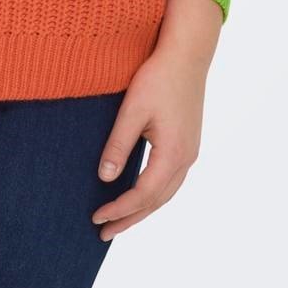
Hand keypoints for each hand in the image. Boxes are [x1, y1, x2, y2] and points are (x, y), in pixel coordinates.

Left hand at [90, 0, 221, 240]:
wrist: (188, 55)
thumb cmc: (158, 77)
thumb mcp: (133, 110)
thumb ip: (119, 145)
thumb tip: (104, 178)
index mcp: (173, 153)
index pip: (143, 194)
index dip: (120, 209)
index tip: (96, 218)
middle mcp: (186, 158)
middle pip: (157, 201)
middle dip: (130, 218)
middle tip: (103, 233)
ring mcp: (190, 152)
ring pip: (166, 193)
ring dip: (143, 209)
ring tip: (119, 221)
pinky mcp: (188, 143)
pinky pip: (170, 180)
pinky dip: (153, 194)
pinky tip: (139, 193)